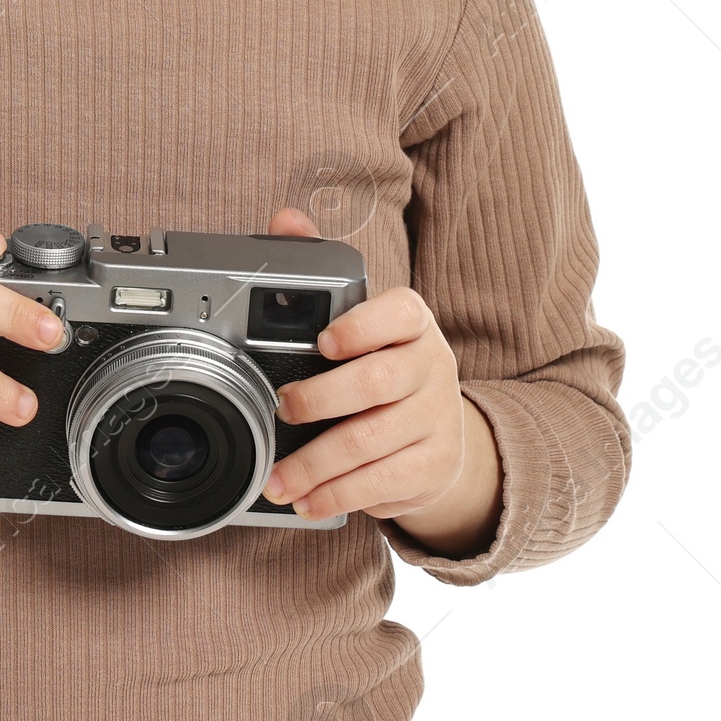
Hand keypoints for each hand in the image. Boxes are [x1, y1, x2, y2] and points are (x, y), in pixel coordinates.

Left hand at [255, 207, 503, 558]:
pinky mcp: (435, 466)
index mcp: (411, 322)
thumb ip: (320, 266)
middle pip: (379, 382)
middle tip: (282, 409)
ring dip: (319, 464)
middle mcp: (431, 366)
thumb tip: (285, 219)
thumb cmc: (382, 363)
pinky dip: (341, 495)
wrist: (441, 431)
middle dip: (322, 399)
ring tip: (279, 478)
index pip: (397, 312)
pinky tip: (311, 501)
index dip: (361, 326)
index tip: (322, 342)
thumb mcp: (358, 317)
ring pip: (375, 441)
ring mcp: (437, 418)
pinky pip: (386, 483)